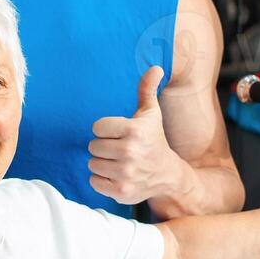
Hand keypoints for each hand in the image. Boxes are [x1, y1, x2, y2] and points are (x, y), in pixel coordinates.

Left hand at [88, 66, 182, 204]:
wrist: (167, 175)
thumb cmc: (154, 139)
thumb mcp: (151, 114)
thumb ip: (147, 90)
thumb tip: (155, 67)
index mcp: (134, 131)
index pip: (97, 127)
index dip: (106, 130)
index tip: (119, 133)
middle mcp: (130, 152)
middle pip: (92, 146)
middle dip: (103, 147)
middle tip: (118, 149)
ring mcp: (125, 174)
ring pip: (92, 164)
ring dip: (102, 163)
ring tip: (118, 162)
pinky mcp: (120, 191)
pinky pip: (94, 181)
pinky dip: (101, 179)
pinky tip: (116, 175)